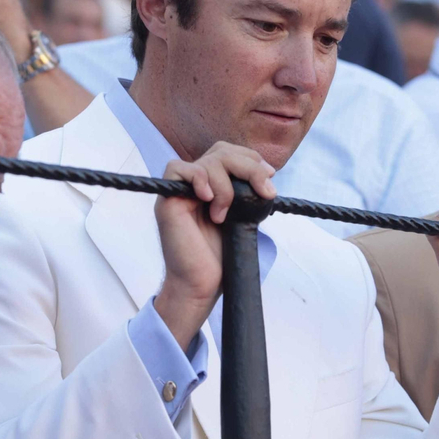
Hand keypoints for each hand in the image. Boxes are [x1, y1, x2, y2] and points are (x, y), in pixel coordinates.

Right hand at [153, 142, 276, 349]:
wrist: (202, 286)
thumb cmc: (220, 260)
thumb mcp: (242, 219)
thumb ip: (248, 194)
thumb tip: (266, 174)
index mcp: (214, 187)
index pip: (230, 153)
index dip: (251, 159)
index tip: (270, 177)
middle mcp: (196, 186)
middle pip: (221, 152)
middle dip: (248, 166)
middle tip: (264, 191)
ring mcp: (180, 192)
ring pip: (206, 161)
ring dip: (225, 184)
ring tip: (225, 212)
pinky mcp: (168, 201)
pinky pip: (177, 168)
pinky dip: (198, 178)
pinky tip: (209, 198)